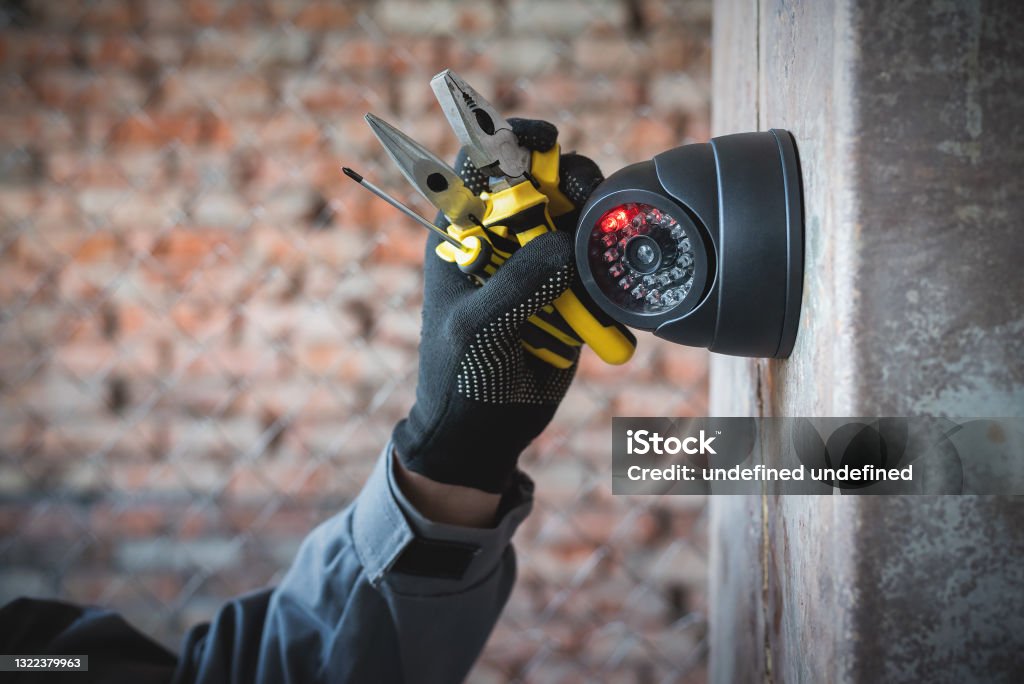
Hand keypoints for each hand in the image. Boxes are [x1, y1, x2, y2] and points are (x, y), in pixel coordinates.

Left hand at [393, 120, 604, 493]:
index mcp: (463, 235)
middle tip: (584, 201)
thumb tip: (565, 240)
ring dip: (596, 220)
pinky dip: (612, 262)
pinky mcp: (571, 291)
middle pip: (541, 179)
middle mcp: (502, 239)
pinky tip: (612, 283)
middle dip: (568, 179)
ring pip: (577, 215)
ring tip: (602, 247)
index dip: (509, 139)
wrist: (485, 432)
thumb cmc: (460, 378)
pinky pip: (598, 260)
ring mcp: (539, 263)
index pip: (479, 165)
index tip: (547, 140)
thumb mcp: (478, 329)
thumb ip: (518, 282)